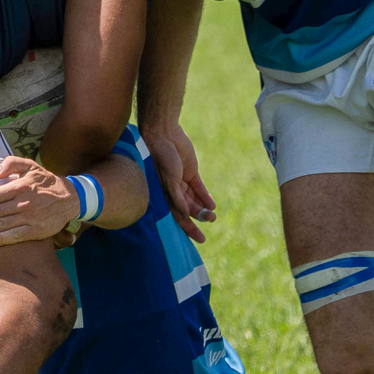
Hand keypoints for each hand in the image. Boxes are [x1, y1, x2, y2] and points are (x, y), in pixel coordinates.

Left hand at [0, 156, 81, 244]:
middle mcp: (23, 203)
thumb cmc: (45, 181)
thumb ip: (11, 163)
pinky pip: (15, 236)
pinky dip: (1, 239)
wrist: (69, 198)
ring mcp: (29, 218)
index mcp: (19, 187)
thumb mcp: (30, 165)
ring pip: (1, 225)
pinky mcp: (36, 231)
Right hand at [143, 124, 215, 242]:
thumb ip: (176, 198)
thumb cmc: (161, 157)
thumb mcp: (168, 180)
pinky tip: (212, 205)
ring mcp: (181, 181)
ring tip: (213, 215)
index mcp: (163, 195)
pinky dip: (205, 196)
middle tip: (211, 223)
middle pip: (187, 210)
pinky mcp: (190, 171)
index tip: (200, 239)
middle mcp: (172, 190)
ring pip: (194, 199)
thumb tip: (184, 216)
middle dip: (198, 218)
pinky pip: (199, 187)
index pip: (177, 217)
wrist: (163, 134)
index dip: (188, 228)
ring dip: (203, 208)